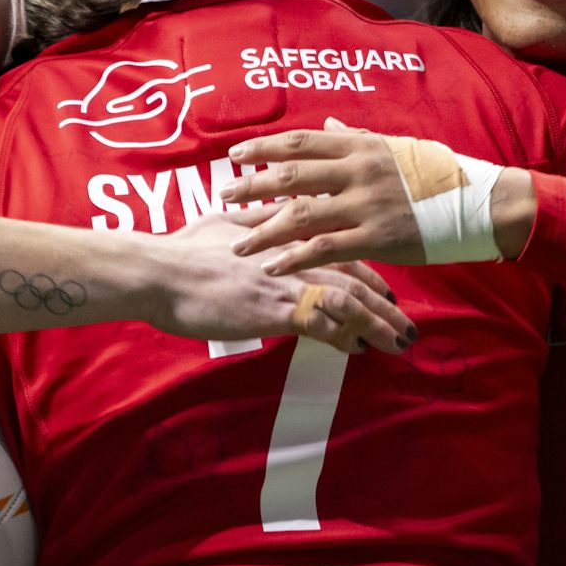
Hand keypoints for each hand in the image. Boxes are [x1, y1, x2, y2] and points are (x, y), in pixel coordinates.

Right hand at [149, 209, 417, 352]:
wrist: (157, 270)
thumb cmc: (183, 250)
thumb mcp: (225, 224)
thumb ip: (255, 222)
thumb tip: (269, 214)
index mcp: (284, 234)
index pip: (340, 249)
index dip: (367, 271)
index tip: (386, 290)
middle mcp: (293, 254)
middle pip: (354, 275)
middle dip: (385, 303)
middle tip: (407, 325)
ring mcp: (286, 280)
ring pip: (349, 300)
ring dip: (379, 323)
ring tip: (401, 343)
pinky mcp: (274, 307)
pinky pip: (323, 323)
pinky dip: (346, 337)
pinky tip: (360, 350)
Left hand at [221, 117, 431, 271]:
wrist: (476, 203)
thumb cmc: (434, 174)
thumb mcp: (395, 146)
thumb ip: (357, 137)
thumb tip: (329, 122)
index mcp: (361, 146)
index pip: (301, 142)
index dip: (264, 148)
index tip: (235, 156)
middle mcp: (358, 172)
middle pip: (292, 176)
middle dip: (252, 187)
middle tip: (223, 196)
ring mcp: (367, 205)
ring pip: (302, 215)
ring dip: (264, 230)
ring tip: (237, 243)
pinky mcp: (377, 239)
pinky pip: (325, 248)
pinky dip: (294, 258)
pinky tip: (272, 267)